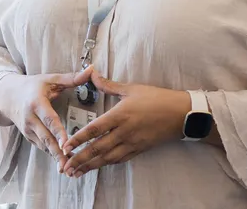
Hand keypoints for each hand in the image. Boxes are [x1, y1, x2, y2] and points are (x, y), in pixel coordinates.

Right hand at [0, 67, 92, 163]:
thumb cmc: (33, 86)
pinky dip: (52, 155)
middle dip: (57, 152)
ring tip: (69, 169)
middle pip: (46, 138)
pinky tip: (63, 164)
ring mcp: (28, 130)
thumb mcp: (50, 79)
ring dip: (56, 157)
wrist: (8, 96)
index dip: (58, 132)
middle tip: (69, 164)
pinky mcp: (28, 137)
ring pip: (44, 146)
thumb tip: (92, 70)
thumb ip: (72, 78)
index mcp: (37, 103)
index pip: (49, 120)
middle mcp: (30, 118)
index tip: (67, 143)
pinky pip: (42, 147)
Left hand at [61, 72, 189, 177]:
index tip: (66, 146)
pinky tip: (97, 167)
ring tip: (76, 172)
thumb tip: (91, 73)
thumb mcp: (131, 88)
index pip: (95, 129)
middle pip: (98, 148)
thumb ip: (108, 85)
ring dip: (90, 166)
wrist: (181, 114)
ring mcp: (132, 143)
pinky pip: (119, 159)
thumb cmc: (157, 98)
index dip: (79, 139)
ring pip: (107, 158)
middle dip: (80, 159)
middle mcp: (124, 132)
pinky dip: (106, 164)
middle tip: (65, 166)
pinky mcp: (139, 149)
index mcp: (120, 115)